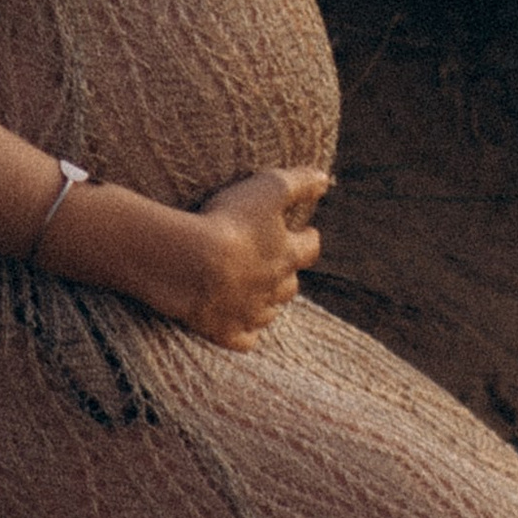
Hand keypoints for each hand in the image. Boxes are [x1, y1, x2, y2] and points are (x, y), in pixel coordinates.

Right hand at [169, 164, 327, 352]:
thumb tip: (325, 178)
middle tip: (275, 263)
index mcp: (287, 255)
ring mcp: (251, 313)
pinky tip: (238, 324)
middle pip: (290, 285)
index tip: (307, 233)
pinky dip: (244, 333)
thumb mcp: (268, 188)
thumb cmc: (230, 222)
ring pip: (268, 312)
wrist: (191, 264)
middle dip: (286, 274)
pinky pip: (244, 340)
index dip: (309, 239)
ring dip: (266, 303)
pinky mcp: (227, 332)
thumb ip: (299, 182)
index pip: (310, 248)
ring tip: (255, 292)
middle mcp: (275, 288)